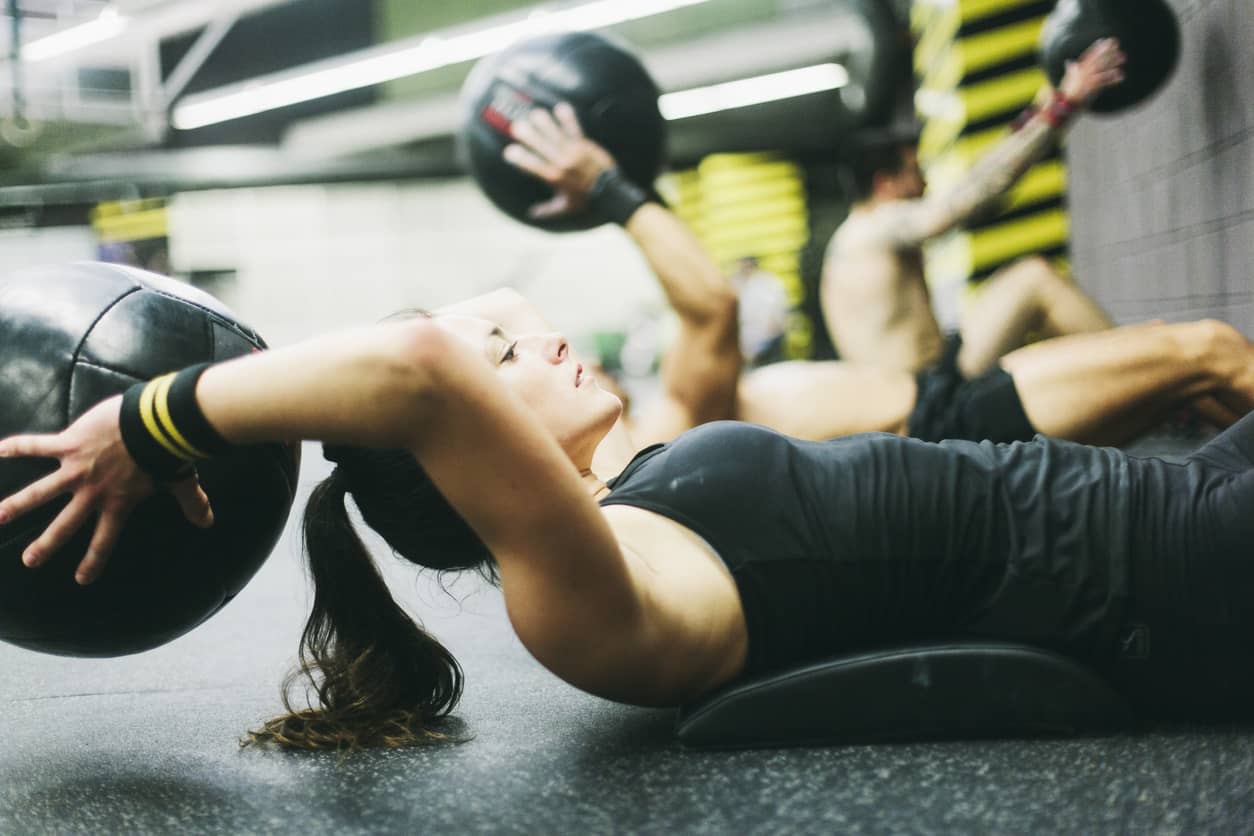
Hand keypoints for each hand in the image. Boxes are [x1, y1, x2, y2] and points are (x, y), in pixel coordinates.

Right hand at [0, 396, 213, 584]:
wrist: (157, 424)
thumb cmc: (170, 452)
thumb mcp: (181, 481)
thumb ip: (192, 503)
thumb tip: (208, 521)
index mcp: (118, 503)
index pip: (105, 539)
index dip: (94, 561)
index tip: (82, 579)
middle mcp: (93, 491)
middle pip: (65, 524)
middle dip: (46, 545)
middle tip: (29, 560)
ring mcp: (77, 468)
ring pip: (40, 492)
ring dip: (16, 504)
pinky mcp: (68, 443)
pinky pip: (36, 445)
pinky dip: (15, 447)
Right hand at [502, 102, 615, 218]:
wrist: (610, 194)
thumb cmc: (586, 201)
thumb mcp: (565, 208)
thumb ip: (547, 210)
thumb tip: (531, 214)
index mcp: (554, 178)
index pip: (533, 166)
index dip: (520, 159)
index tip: (509, 152)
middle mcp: (562, 163)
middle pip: (542, 146)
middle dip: (529, 136)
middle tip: (516, 126)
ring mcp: (573, 152)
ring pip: (556, 135)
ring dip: (545, 123)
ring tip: (535, 114)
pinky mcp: (585, 145)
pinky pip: (574, 129)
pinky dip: (568, 118)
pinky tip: (560, 107)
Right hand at [1059, 38, 1125, 105]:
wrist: (1062, 105)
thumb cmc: (1065, 94)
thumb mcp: (1068, 79)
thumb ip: (1071, 70)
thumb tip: (1069, 62)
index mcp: (1077, 70)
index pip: (1089, 56)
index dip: (1096, 48)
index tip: (1104, 40)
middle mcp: (1082, 73)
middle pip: (1097, 59)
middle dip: (1106, 50)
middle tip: (1116, 43)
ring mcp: (1086, 79)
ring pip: (1101, 68)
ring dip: (1112, 62)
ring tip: (1123, 57)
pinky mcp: (1090, 88)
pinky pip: (1103, 81)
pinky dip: (1112, 78)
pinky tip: (1121, 75)